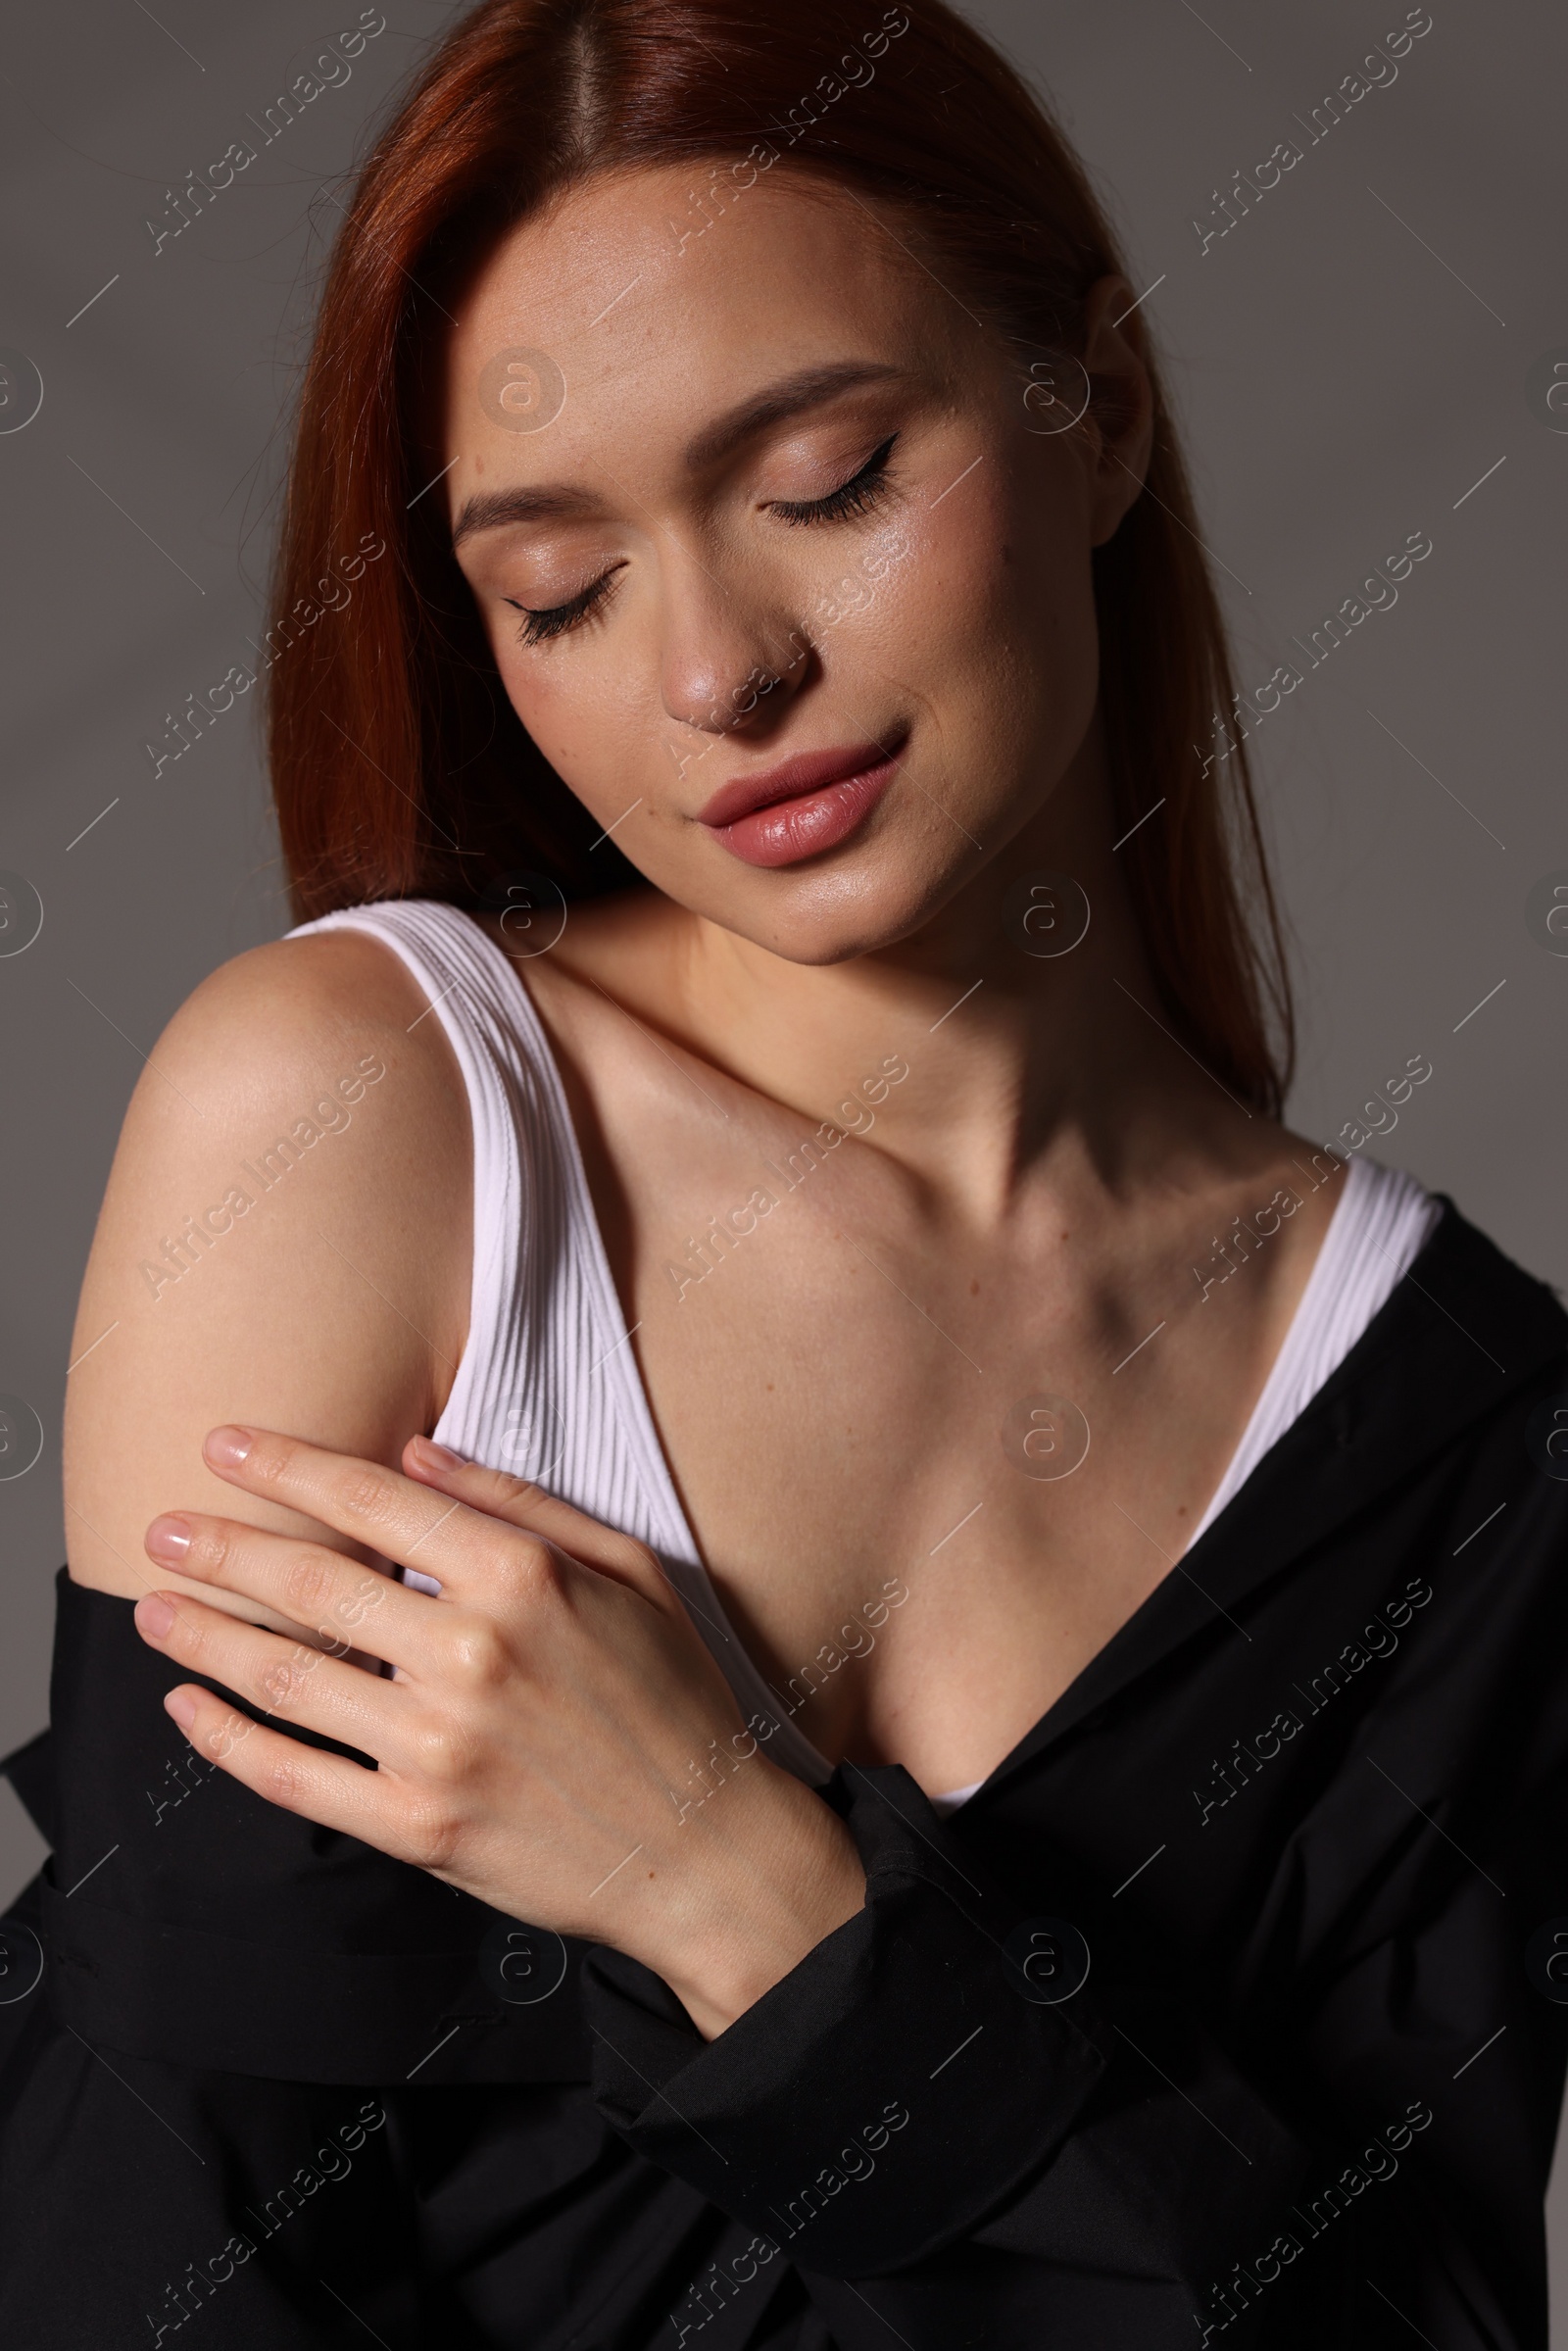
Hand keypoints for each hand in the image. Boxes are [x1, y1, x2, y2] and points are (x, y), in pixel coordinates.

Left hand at [133, 1426, 864, 2037]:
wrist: (706, 1849)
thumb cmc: (675, 1698)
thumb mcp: (628, 1571)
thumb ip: (521, 1504)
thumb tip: (416, 1452)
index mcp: (523, 1579)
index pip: (374, 1504)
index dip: (288, 1468)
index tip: (225, 1446)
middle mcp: (471, 1655)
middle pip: (311, 1582)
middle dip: (221, 1546)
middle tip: (163, 1526)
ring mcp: (438, 1748)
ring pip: (286, 1678)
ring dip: (203, 1636)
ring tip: (153, 1606)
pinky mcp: (418, 1828)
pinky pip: (296, 1779)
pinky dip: (227, 1743)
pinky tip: (188, 1709)